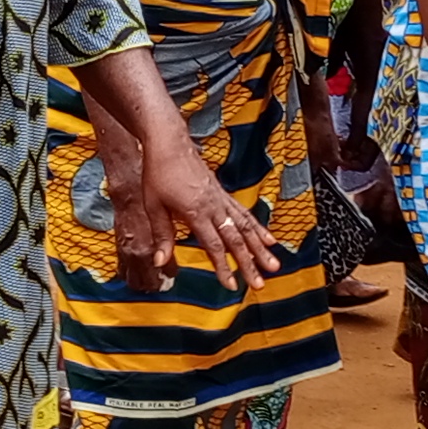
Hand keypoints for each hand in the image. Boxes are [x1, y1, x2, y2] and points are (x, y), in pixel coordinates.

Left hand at [127, 148, 283, 297]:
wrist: (169, 143)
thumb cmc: (158, 173)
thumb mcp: (153, 206)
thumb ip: (161, 236)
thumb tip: (160, 263)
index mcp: (196, 211)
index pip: (214, 245)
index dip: (223, 267)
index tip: (232, 285)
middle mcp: (213, 206)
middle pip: (235, 240)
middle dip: (249, 264)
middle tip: (260, 284)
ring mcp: (221, 199)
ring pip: (246, 227)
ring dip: (261, 248)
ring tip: (274, 265)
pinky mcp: (223, 194)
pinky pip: (244, 213)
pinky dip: (258, 228)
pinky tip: (269, 239)